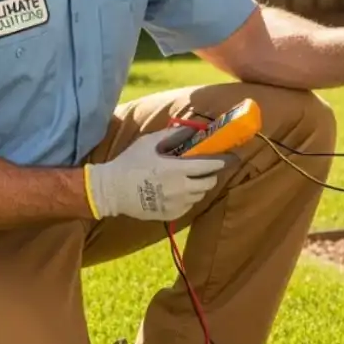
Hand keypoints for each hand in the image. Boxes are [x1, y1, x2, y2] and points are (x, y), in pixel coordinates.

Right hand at [83, 126, 228, 220]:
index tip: (232, 158)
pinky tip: (178, 191)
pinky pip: (189, 206)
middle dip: (211, 174)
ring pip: (200, 195)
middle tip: (207, 168)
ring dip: (199, 186)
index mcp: (176, 169)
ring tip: (190, 178)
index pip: (209, 166)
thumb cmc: (130, 163)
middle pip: (208, 183)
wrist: (111, 191)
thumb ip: (172, 135)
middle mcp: (180, 189)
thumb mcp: (149, 143)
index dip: (223, 161)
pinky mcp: (170, 214)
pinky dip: (188, 198)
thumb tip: (193, 128)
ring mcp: (176, 204)